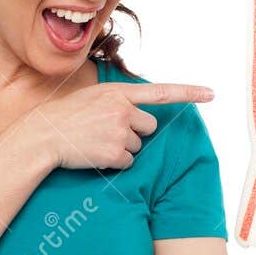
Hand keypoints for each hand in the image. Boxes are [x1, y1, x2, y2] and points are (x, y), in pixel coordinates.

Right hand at [14, 81, 214, 172]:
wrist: (43, 135)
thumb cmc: (66, 117)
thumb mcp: (93, 97)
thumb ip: (118, 101)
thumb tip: (141, 118)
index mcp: (118, 92)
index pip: (161, 92)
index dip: (190, 93)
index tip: (212, 93)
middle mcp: (122, 109)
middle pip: (149, 127)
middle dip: (134, 132)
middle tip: (106, 132)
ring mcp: (119, 131)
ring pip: (137, 146)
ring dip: (121, 148)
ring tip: (96, 142)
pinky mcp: (115, 153)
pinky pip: (127, 163)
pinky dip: (114, 163)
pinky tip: (95, 154)